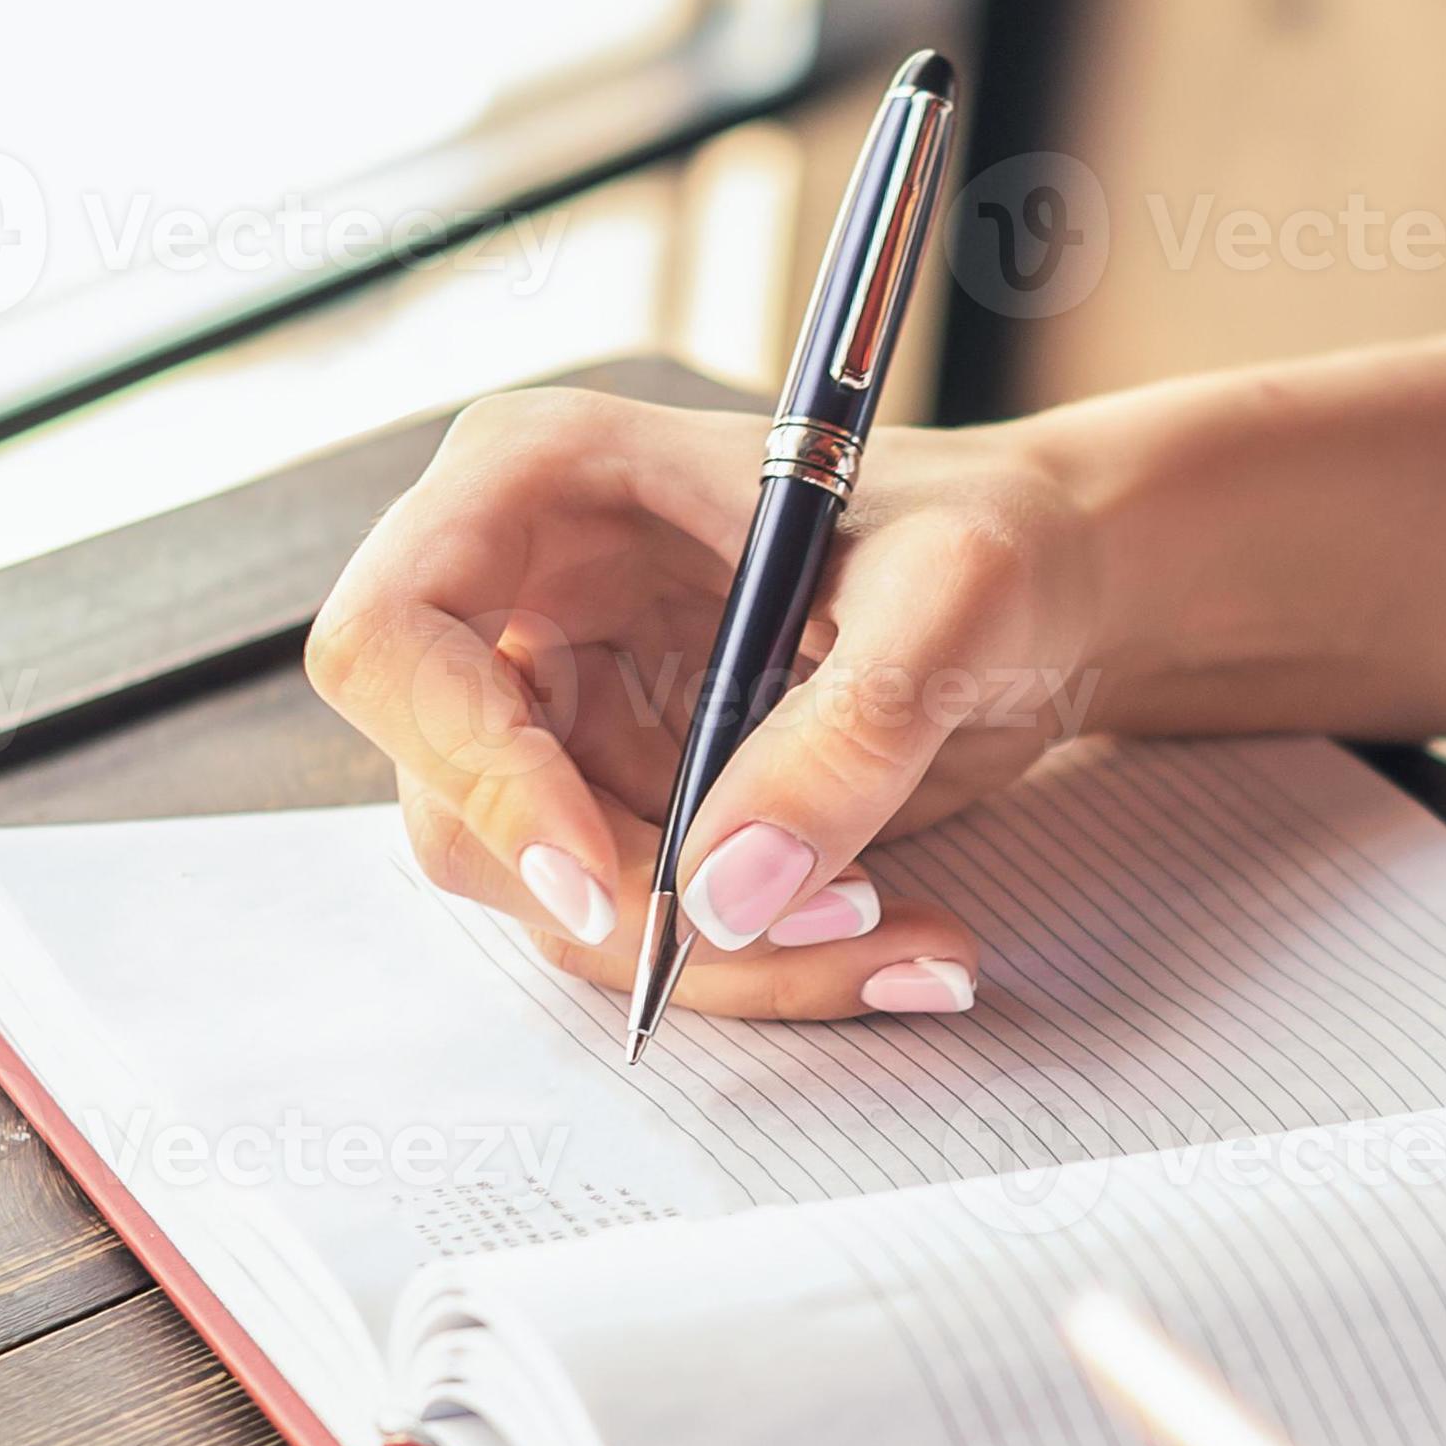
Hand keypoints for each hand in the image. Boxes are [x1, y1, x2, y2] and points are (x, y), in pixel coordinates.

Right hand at [305, 386, 1099, 1018]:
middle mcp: (521, 603)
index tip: (610, 879)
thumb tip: (725, 893)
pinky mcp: (628, 805)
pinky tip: (898, 941)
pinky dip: (763, 959)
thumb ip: (848, 734)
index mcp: (540, 486)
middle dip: (643, 903)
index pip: (390, 641)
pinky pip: (643, 924)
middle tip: (836, 919)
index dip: (471, 769)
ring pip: (558, 898)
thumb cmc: (996, 534)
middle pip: (464, 811)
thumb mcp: (958, 600)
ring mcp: (566, 716)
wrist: (1055, 586)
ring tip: (907, 936)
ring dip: (728, 956)